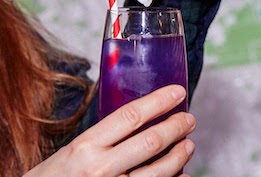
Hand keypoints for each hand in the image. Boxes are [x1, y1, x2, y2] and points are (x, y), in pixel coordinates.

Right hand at [28, 85, 195, 176]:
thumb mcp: (71, 152)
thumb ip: (100, 139)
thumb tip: (136, 122)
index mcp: (85, 146)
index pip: (130, 116)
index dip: (158, 102)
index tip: (177, 92)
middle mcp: (100, 168)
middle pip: (150, 141)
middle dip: (176, 127)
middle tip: (189, 119)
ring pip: (158, 171)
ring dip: (179, 156)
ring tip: (188, 145)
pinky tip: (181, 176)